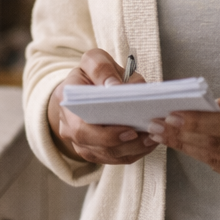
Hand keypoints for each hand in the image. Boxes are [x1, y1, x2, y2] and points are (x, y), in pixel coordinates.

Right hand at [47, 49, 156, 164]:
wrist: (83, 88)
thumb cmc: (93, 74)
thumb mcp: (95, 59)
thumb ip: (102, 68)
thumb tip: (115, 86)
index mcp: (67, 100)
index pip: (81, 125)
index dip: (105, 133)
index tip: (130, 129)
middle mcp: (68, 124)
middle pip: (92, 144)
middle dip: (122, 144)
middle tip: (147, 136)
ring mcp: (78, 141)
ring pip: (104, 155)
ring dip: (131, 150)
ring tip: (153, 138)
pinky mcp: (91, 151)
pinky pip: (111, 159)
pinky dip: (132, 153)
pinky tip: (147, 143)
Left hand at [148, 83, 219, 215]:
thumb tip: (197, 107)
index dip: (197, 122)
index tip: (170, 115)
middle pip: (219, 146)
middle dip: (182, 136)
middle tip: (155, 125)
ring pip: (217, 162)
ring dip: (186, 148)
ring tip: (162, 135)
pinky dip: (203, 158)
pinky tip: (185, 146)